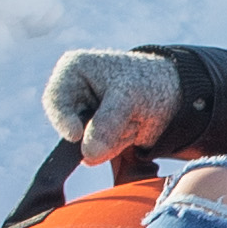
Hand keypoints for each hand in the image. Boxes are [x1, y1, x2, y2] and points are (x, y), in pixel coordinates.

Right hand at [43, 47, 176, 161]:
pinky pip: (97, 155)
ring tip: (134, 118)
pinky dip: (119, 146)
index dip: (63, 120)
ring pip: (86, 146)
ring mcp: (82, 119)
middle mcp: (72, 95)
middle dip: (102, 132)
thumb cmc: (147, 83)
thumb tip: (88, 156)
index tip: (75, 134)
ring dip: (116, 139)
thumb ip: (107, 123)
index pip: (54, 100)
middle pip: (70, 129)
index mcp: (72, 71)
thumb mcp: (129, 97)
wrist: (172, 95)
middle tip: (131, 117)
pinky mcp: (93, 137)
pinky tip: (133, 129)